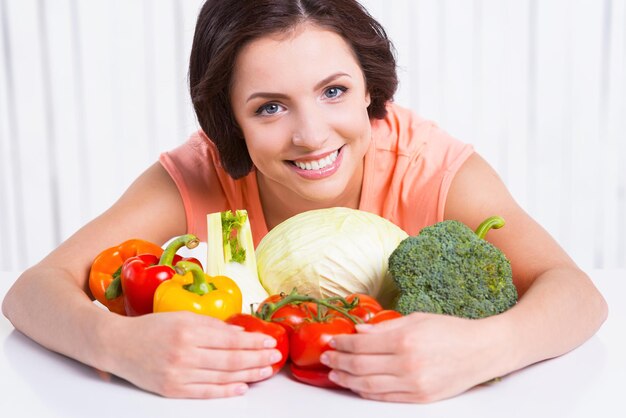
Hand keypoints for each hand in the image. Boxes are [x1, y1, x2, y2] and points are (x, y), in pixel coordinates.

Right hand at [105, 311, 282, 397]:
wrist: (117, 345)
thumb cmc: (150, 328)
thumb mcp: (181, 317)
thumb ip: (211, 325)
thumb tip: (240, 333)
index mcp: (188, 331)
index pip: (230, 339)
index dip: (253, 341)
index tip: (269, 340)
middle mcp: (184, 353)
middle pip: (230, 359)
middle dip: (257, 358)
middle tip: (275, 356)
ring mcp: (178, 374)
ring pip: (222, 377)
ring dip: (248, 374)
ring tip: (266, 371)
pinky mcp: (172, 389)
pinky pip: (205, 392)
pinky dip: (226, 391)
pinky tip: (242, 387)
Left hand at [321, 312, 502, 402]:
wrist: (483, 351)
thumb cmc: (451, 331)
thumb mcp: (417, 319)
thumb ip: (385, 326)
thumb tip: (358, 331)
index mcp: (404, 339)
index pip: (361, 345)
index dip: (341, 344)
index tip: (331, 341)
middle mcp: (407, 364)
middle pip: (360, 367)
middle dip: (338, 362)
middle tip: (326, 358)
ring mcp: (413, 384)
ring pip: (368, 386)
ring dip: (347, 380)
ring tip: (334, 375)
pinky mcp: (420, 397)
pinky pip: (385, 398)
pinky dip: (366, 393)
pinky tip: (356, 386)